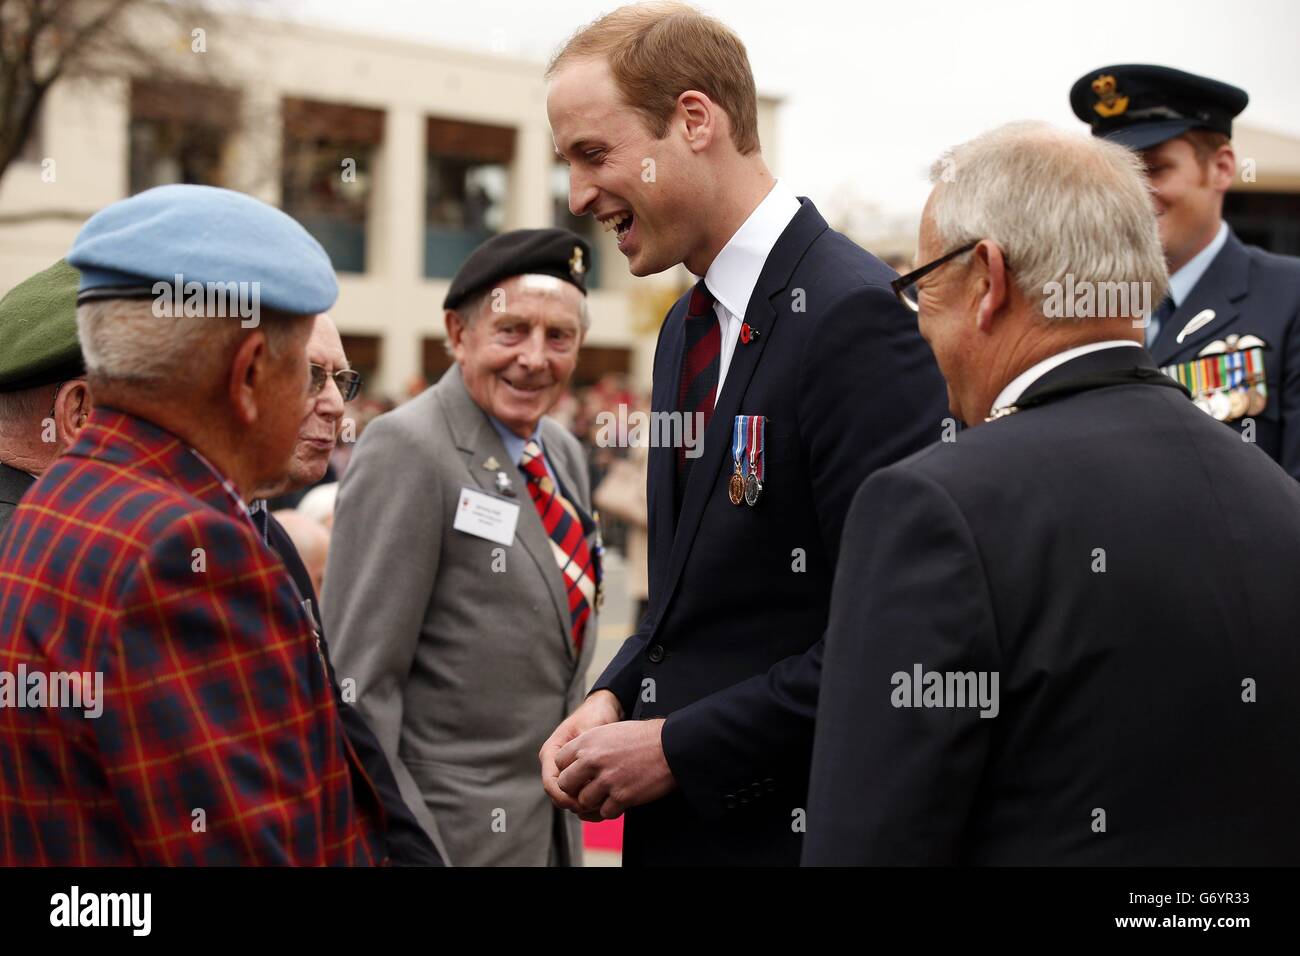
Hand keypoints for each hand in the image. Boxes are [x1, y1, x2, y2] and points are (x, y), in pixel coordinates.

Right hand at [540, 690, 622, 812]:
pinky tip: (606, 801)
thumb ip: (586, 750)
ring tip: (603, 803)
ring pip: (569, 798)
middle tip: (597, 805)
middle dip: (575, 804)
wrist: (605, 710)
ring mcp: (566, 771)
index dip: (564, 796)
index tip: (582, 802)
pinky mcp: (578, 777)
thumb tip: (587, 772)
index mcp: (551, 752)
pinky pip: (580, 794)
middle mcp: (555, 764)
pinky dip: (591, 800)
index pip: (550, 783)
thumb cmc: (595, 715)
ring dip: (585, 804)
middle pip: (559, 795)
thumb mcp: (590, 729)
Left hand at [555, 718, 674, 819]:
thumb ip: (589, 746)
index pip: (558, 761)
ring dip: (595, 801)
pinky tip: (622, 799)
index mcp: (587, 741)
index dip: (568, 769)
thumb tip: (574, 762)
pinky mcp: (621, 796)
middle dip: (575, 789)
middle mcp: (592, 760)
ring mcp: (607, 780)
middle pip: (565, 784)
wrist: (671, 746)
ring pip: (584, 801)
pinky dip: (612, 809)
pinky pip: (604, 812)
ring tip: (608, 793)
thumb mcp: (609, 732)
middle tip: (589, 788)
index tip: (579, 773)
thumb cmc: (642, 738)